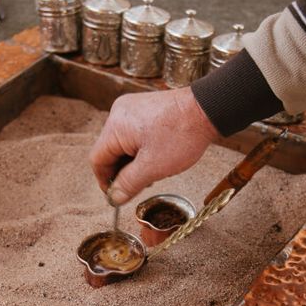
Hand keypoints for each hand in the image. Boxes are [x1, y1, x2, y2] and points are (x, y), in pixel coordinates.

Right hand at [89, 86, 218, 204]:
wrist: (207, 109)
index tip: (117, 195)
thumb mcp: (153, 167)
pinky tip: (156, 156)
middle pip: (109, 150)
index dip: (105, 181)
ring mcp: (131, 108)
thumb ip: (129, 184)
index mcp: (115, 126)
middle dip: (122, 171)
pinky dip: (140, 148)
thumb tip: (114, 198)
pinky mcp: (143, 107)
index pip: (97, 159)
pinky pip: (132, 133)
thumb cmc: (182, 134)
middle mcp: (119, 113)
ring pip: (122, 143)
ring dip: (132, 161)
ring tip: (152, 170)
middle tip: (139, 185)